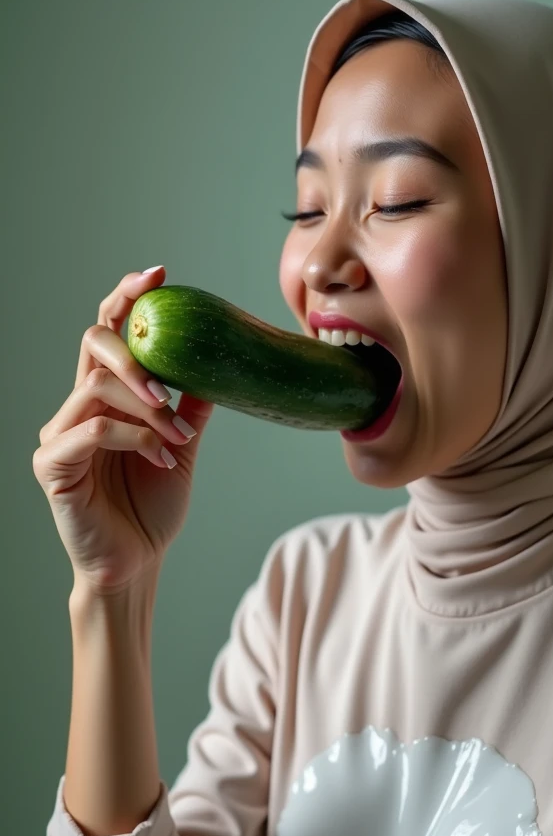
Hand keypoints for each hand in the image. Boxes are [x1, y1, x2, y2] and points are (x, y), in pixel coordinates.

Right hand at [33, 266, 213, 592]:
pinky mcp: (51, 463)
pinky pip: (93, 430)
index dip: (126, 298)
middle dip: (137, 352)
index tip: (160, 273)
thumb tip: (219, 360)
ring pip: (98, 388)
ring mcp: (59, 434)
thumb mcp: (179, 445)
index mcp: (103, 398)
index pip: (107, 333)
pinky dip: (135, 437)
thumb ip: (191, 405)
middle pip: (93, 346)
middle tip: (171, 382)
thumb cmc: (152, 507)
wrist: (137, 563)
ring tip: (180, 437)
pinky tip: (162, 456)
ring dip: (149, 408)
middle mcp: (75, 407)